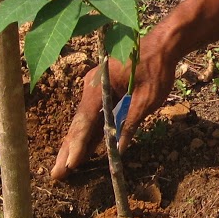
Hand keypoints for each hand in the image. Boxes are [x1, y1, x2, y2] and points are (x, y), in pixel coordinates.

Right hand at [49, 45, 176, 180]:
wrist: (162, 43)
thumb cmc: (155, 69)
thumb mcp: (146, 100)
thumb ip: (130, 125)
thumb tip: (118, 150)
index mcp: (99, 87)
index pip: (85, 123)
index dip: (77, 147)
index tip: (70, 166)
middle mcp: (91, 87)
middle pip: (78, 123)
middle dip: (68, 150)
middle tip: (56, 174)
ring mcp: (94, 87)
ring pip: (84, 120)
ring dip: (76, 144)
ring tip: (64, 167)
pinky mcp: (101, 89)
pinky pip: (93, 114)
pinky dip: (88, 132)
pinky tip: (82, 150)